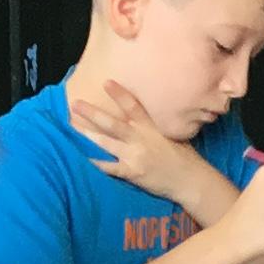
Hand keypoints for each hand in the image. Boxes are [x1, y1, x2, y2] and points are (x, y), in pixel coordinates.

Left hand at [69, 79, 202, 206]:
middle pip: (113, 123)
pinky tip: (82, 158)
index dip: (119, 94)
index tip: (106, 82)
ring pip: (107, 142)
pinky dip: (96, 163)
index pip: (133, 106)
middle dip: (92, 113)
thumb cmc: (184, 157)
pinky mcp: (133, 172)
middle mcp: (141, 139)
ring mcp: (136, 156)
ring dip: (88, 134)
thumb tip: (142, 115)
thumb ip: (155, 126)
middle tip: (75, 104)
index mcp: (151, 128)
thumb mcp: (173, 134)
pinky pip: (110, 167)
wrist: (191, 180)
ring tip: (72, 126)